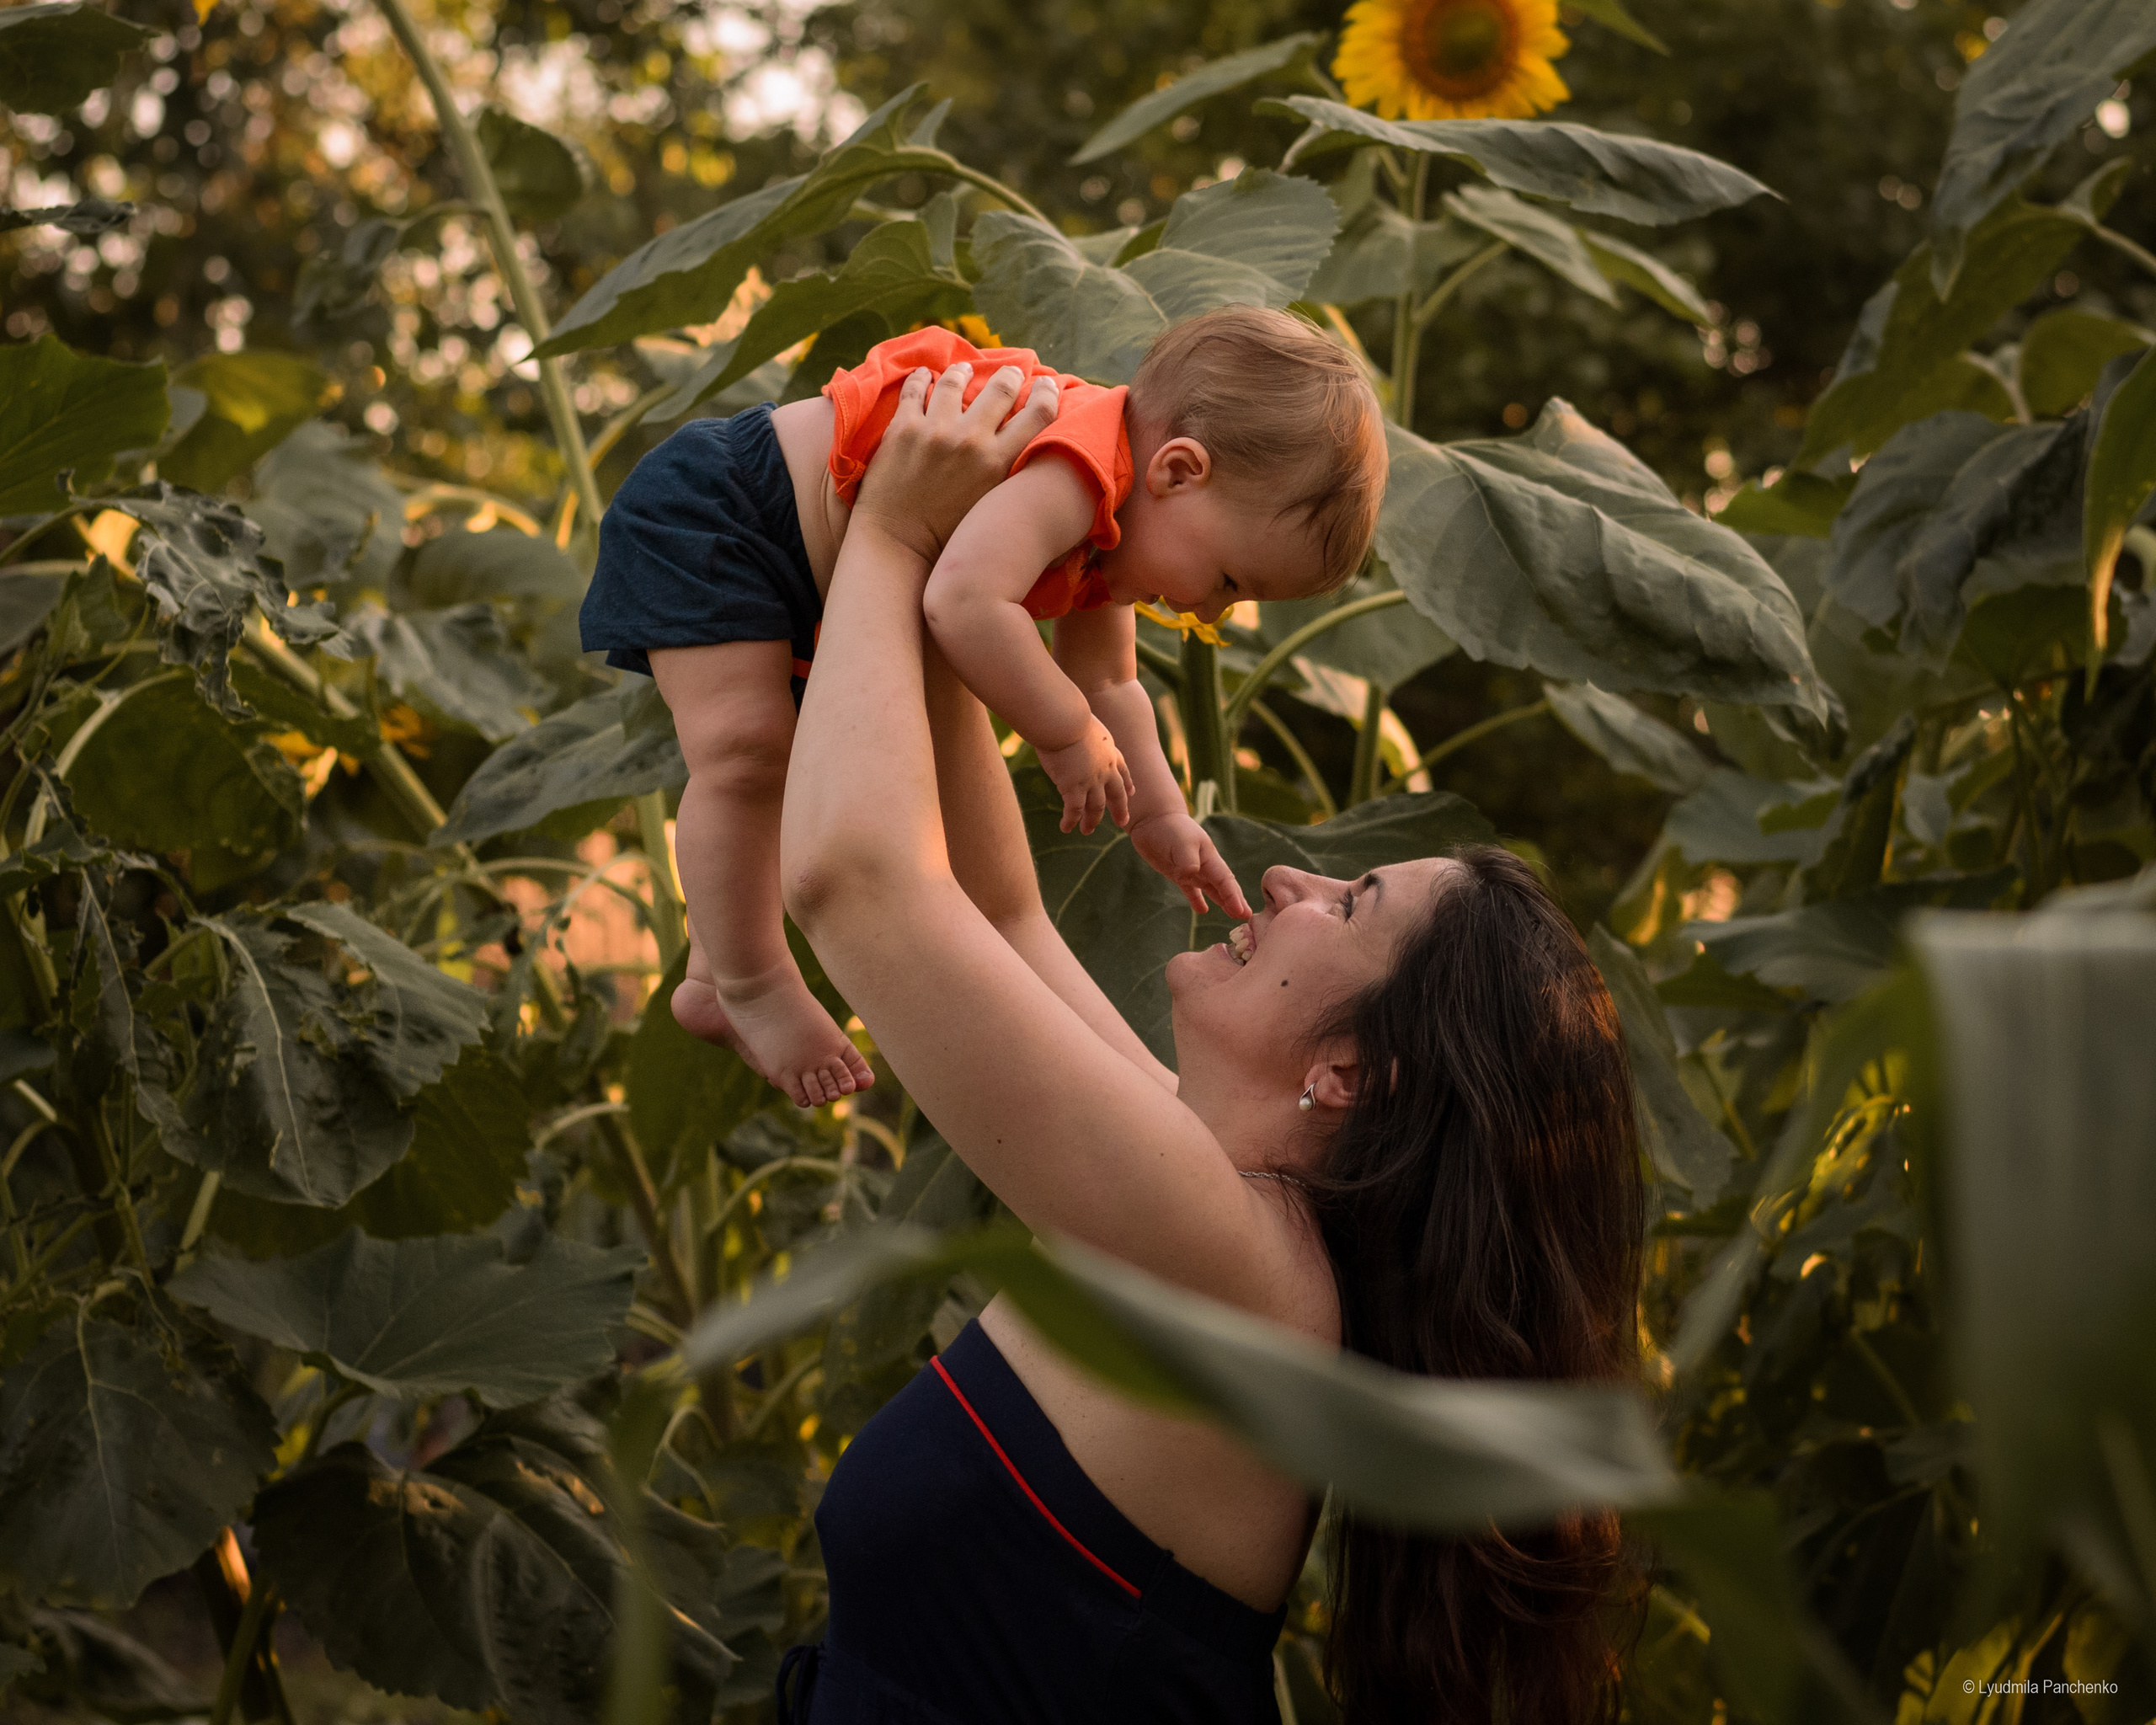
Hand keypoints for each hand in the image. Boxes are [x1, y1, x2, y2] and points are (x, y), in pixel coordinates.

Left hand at [851, 362, 1059, 561]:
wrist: (898, 546)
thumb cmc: (948, 537)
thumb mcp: (992, 505)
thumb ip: (1009, 474)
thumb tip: (1024, 450)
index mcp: (998, 462)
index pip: (1038, 414)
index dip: (1048, 393)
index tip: (1046, 384)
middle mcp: (970, 440)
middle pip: (1001, 388)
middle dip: (1010, 375)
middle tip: (1012, 371)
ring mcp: (934, 430)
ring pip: (955, 380)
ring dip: (962, 371)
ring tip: (964, 369)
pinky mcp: (903, 428)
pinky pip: (915, 389)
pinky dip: (921, 378)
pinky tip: (924, 375)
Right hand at [1038, 720, 1134, 834]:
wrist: (1065, 720)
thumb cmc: (1068, 714)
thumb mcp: (1084, 721)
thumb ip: (1083, 731)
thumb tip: (1071, 728)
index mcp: (1109, 750)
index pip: (1122, 770)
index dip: (1127, 783)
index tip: (1131, 792)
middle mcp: (1105, 769)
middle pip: (1116, 794)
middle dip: (1120, 809)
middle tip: (1123, 821)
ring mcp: (1091, 780)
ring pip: (1096, 808)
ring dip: (1091, 821)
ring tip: (1087, 830)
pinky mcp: (1074, 788)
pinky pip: (1074, 811)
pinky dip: (1070, 821)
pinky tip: (1065, 828)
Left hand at [1128, 812, 1251, 917]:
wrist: (1153, 820)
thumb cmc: (1171, 829)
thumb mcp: (1182, 843)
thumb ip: (1188, 862)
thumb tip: (1189, 878)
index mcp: (1209, 857)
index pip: (1225, 881)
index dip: (1234, 897)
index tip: (1242, 912)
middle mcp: (1204, 865)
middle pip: (1224, 886)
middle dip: (1236, 901)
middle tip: (1248, 917)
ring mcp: (1192, 870)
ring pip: (1212, 890)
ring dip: (1223, 901)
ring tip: (1234, 915)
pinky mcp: (1178, 873)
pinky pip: (1191, 890)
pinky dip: (1197, 900)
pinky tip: (1203, 910)